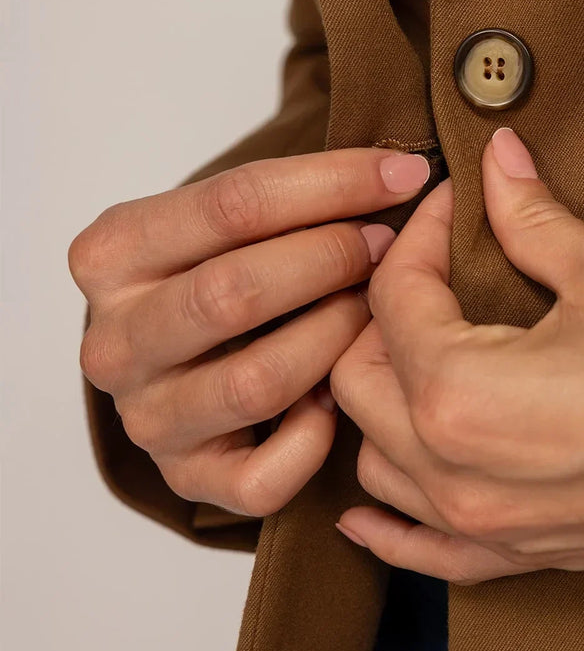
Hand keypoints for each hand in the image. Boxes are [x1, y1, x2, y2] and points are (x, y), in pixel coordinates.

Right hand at [69, 148, 429, 516]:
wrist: (187, 354)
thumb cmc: (224, 271)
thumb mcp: (231, 220)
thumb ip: (290, 196)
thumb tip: (400, 172)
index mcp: (113, 254)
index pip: (233, 204)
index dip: (333, 185)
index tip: (403, 174)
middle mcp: (114, 341)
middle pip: (235, 293)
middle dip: (332, 260)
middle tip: (388, 245)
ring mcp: (147, 418)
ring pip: (256, 382)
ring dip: (335, 340)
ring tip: (375, 313)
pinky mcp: (186, 478)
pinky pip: (260, 478)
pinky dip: (314, 441)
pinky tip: (336, 403)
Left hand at [330, 128, 583, 581]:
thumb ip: (532, 217)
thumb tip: (499, 160)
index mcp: (459, 393)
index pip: (396, 296)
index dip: (419, 235)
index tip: (452, 204)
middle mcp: (454, 472)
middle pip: (360, 378)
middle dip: (383, 311)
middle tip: (428, 269)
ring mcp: (486, 524)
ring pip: (378, 460)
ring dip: (379, 402)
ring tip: (412, 357)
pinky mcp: (525, 554)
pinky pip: (424, 553)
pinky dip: (388, 528)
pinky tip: (364, 515)